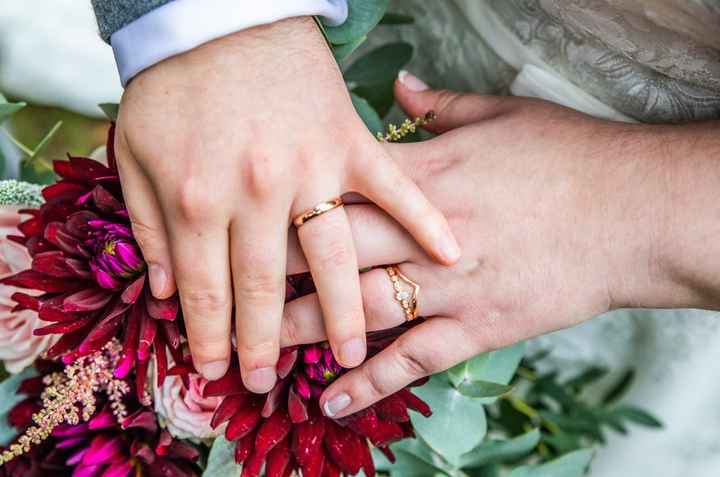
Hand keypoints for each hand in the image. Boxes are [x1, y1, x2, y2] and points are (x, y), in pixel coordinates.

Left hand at [114, 19, 458, 391]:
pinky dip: (423, 219)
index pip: (207, 288)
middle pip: (268, 288)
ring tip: (348, 355)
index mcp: (199, 196)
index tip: (218, 372)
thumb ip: (149, 222)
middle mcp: (260, 193)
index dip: (210, 337)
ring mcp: (314, 168)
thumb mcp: (135, 149)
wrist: (217, 10)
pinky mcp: (352, 141)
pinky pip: (396, 187)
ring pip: (335, 259)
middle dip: (268, 343)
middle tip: (271, 382)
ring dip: (344, 313)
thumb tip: (162, 288)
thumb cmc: (175, 79)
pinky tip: (447, 255)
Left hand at [280, 75, 687, 417]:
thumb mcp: (502, 114)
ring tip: (254, 350)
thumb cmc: (570, 156)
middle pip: (332, 250)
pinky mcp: (479, 327)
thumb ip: (441, 104)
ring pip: (358, 308)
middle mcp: (426, 232)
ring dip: (302, 330)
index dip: (285, 202)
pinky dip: (371, 382)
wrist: (633, 210)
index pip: (338, 187)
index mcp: (427, 174)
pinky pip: (414, 359)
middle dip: (273, 268)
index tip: (243, 214)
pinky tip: (332, 399)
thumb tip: (402, 82)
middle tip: (223, 287)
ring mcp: (450, 285)